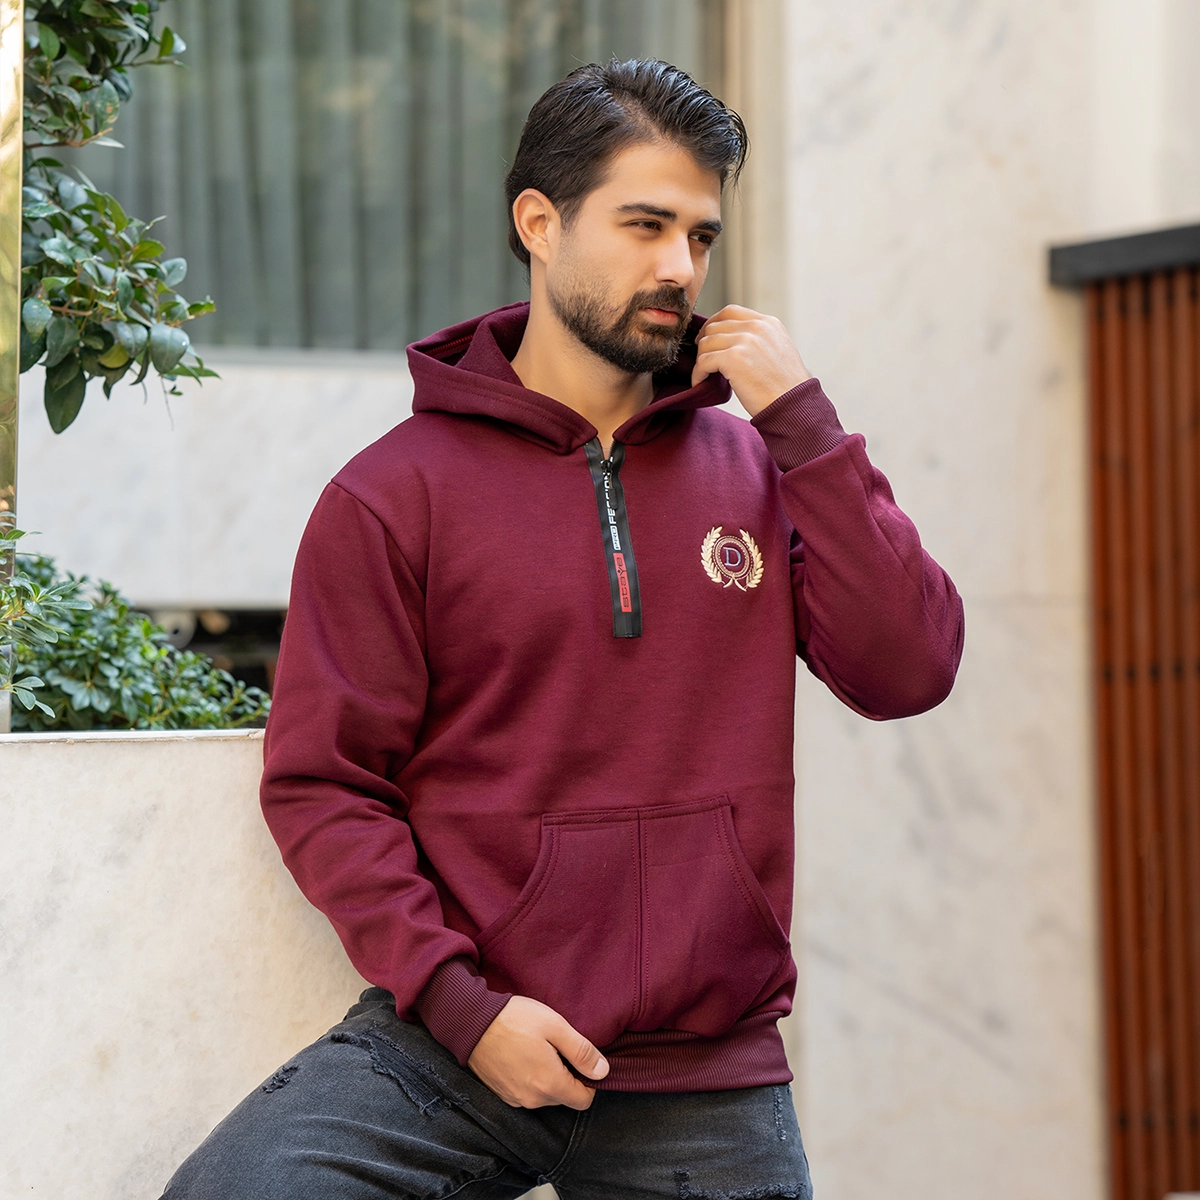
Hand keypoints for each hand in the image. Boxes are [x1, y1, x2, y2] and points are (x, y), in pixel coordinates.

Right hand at [466, 995, 609, 1109]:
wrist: (471, 1021)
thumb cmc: (514, 1019)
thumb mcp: (555, 1026)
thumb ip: (581, 1051)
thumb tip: (603, 1072)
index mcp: (550, 1084)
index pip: (583, 1100)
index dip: (588, 1080)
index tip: (579, 1058)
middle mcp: (533, 1099)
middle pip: (564, 1097)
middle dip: (567, 1076)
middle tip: (556, 1047)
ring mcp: (515, 1099)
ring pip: (545, 1095)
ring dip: (547, 1077)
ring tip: (538, 1048)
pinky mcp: (502, 1094)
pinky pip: (527, 1092)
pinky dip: (530, 1078)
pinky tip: (523, 1055)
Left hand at [692, 304, 811, 416]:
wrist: (792, 405)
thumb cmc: (784, 387)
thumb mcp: (777, 351)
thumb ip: (758, 340)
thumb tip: (729, 340)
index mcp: (768, 323)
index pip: (730, 312)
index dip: (713, 324)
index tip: (708, 340)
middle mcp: (756, 327)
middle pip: (714, 326)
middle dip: (704, 343)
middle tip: (703, 360)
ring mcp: (745, 341)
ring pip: (706, 343)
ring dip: (701, 360)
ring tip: (704, 374)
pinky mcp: (733, 358)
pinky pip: (703, 361)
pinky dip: (698, 373)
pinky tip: (700, 382)